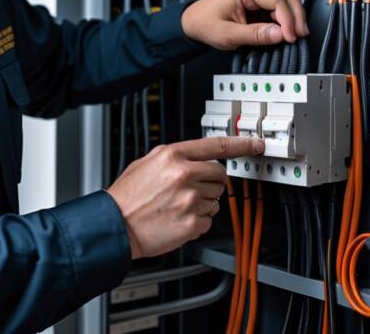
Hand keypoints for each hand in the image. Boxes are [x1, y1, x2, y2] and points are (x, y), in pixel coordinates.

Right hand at [106, 136, 263, 258]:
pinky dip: (197, 220)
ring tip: (177, 205)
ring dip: (202, 202)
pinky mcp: (193, 222)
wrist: (115, 225)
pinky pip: (209, 219)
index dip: (241, 144)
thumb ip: (174, 157)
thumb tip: (196, 156)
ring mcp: (190, 199)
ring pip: (216, 198)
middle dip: (212, 181)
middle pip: (220, 174)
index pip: (216, 146)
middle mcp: (184, 175)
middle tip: (191, 188)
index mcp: (172, 156)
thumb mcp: (146, 162)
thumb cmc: (127, 196)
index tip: (255, 144)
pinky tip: (178, 218)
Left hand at [181, 0, 308, 49]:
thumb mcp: (229, 35)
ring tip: (296, 35)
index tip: (290, 36)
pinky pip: (277, 6)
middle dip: (296, 16)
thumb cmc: (204, 23)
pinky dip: (284, 18)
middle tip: (300, 35)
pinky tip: (286, 31)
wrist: (192, 22)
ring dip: (292, 17)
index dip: (288, 19)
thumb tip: (280, 34)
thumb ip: (255, 35)